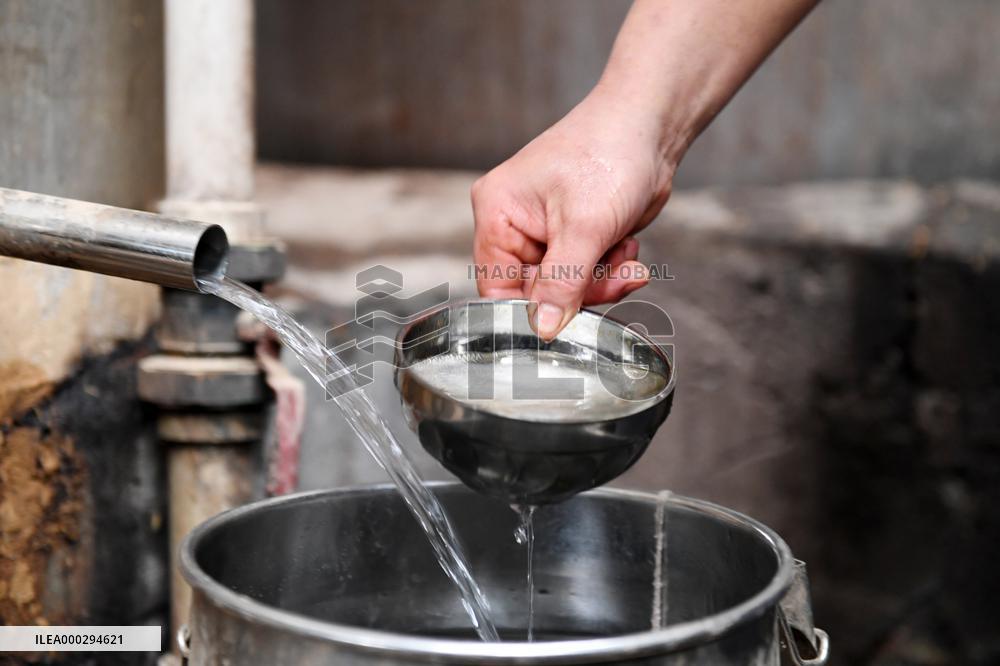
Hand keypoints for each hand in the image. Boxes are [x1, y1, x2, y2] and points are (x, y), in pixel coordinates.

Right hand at [471, 88, 675, 339]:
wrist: (652, 127)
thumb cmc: (609, 154)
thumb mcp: (585, 227)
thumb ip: (562, 284)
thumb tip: (543, 329)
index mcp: (497, 214)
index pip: (496, 286)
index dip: (529, 310)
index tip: (563, 325)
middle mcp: (514, 223)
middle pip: (536, 291)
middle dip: (580, 290)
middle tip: (614, 277)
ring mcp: (545, 230)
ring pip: (566, 287)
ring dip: (601, 280)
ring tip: (624, 253)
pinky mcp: (574, 234)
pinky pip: (585, 274)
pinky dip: (609, 268)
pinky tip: (626, 245)